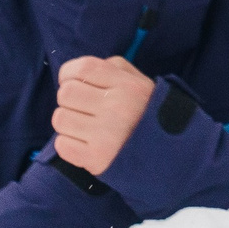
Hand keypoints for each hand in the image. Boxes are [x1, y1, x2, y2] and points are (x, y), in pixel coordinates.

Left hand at [52, 55, 156, 176]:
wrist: (169, 155)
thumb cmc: (146, 113)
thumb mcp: (140, 83)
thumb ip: (113, 68)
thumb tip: (79, 72)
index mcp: (129, 87)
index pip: (81, 68)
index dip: (69, 74)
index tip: (77, 83)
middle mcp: (117, 108)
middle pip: (65, 93)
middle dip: (71, 100)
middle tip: (85, 109)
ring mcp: (106, 135)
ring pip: (60, 119)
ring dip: (69, 123)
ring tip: (87, 128)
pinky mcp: (96, 159)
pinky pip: (61, 145)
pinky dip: (69, 144)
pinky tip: (87, 144)